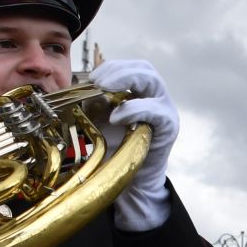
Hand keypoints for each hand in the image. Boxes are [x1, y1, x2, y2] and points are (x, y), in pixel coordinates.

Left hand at [93, 58, 179, 231]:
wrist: (133, 179)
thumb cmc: (118, 147)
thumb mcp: (99, 120)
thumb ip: (93, 102)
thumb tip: (78, 88)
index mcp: (141, 91)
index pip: (130, 67)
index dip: (111, 67)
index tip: (91, 77)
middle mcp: (156, 96)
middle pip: (145, 69)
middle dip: (119, 71)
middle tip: (97, 81)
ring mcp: (165, 109)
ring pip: (153, 82)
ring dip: (127, 81)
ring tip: (104, 90)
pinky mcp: (169, 126)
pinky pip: (155, 110)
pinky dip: (134, 109)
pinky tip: (116, 117)